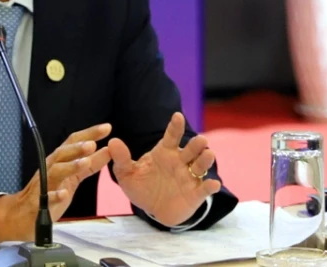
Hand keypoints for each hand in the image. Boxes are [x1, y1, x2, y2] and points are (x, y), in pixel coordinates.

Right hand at [0, 123, 111, 242]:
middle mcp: (50, 168)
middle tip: (93, 143)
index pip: (74, 142)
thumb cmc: (50, 191)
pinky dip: (54, 195)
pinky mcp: (39, 203)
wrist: (23, 214)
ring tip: (85, 162)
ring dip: (70, 166)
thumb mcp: (73, 176)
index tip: (107, 128)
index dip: (89, 134)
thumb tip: (109, 150)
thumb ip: (90, 164)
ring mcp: (43, 185)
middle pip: (63, 154)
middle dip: (78, 147)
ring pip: (55, 172)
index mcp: (59, 160)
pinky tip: (64, 194)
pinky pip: (46, 198)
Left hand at [108, 112, 221, 227]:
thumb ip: (121, 158)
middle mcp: (180, 161)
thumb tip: (112, 141)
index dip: (175, 126)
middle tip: (200, 139)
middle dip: (197, 144)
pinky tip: (213, 184)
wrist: (152, 209)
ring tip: (208, 154)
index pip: (172, 136)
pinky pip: (205, 188)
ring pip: (201, 165)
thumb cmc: (142, 186)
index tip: (177, 116)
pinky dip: (210, 186)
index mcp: (165, 152)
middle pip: (191, 149)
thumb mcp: (127, 174)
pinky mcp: (195, 193)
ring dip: (205, 159)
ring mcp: (189, 177)